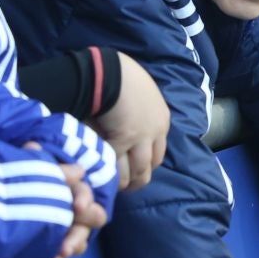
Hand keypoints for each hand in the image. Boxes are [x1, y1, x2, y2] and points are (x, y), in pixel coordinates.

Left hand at [25, 145, 110, 257]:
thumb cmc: (20, 178)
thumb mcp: (27, 166)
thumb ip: (32, 160)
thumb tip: (34, 148)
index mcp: (70, 187)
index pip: (84, 192)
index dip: (83, 198)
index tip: (77, 206)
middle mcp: (73, 208)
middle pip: (90, 220)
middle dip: (80, 231)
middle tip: (67, 245)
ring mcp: (64, 228)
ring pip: (77, 241)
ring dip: (69, 248)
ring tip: (57, 256)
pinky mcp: (51, 244)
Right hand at [94, 52, 167, 191]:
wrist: (110, 70)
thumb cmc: (119, 76)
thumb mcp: (140, 95)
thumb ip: (138, 115)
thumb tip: (124, 130)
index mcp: (161, 121)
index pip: (157, 155)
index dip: (143, 166)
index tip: (131, 172)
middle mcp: (155, 133)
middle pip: (149, 168)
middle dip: (135, 181)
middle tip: (120, 187)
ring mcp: (140, 138)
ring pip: (135, 173)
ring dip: (122, 182)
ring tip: (108, 186)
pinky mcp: (122, 139)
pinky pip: (115, 165)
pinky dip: (107, 172)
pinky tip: (97, 175)